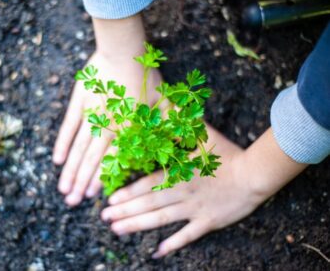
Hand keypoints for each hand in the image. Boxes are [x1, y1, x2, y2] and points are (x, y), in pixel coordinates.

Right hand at [53, 51, 162, 205]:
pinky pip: (68, 127)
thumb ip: (171, 122)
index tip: (93, 196)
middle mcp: (108, 127)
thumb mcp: (163, 101)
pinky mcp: (79, 103)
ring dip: (70, 170)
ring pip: (79, 148)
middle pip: (92, 160)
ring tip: (62, 189)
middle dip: (81, 183)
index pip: (113, 160)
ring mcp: (91, 116)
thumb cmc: (145, 75)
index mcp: (128, 129)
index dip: (102, 179)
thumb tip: (185, 139)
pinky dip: (62, 144)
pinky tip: (56, 159)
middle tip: (71, 202)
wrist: (123, 51)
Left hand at [101, 127, 268, 257]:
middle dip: (125, 210)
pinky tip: (156, 253)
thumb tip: (165, 105)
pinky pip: (187, 236)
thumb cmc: (228, 153)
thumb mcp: (203, 134)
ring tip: (118, 229)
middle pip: (149, 203)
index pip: (148, 183)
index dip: (128, 192)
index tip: (110, 198)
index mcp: (179, 172)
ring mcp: (194, 209)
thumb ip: (181, 122)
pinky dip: (172, 245)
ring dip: (138, 225)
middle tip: (105, 218)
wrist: (254, 174)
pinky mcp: (207, 222)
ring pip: (161, 219)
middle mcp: (182, 192)